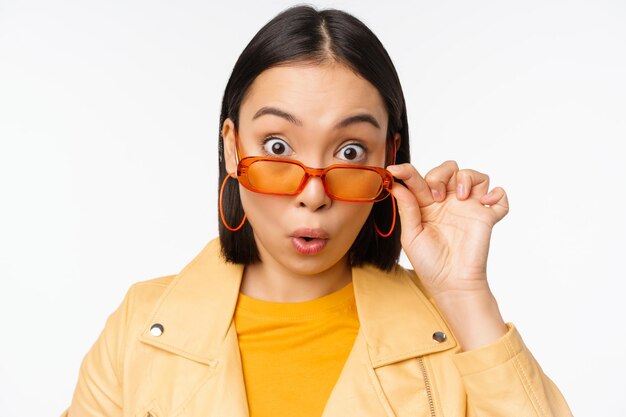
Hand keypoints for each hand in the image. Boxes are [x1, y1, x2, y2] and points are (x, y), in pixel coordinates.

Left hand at [387, 161, 508, 298]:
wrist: (452, 284)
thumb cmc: (430, 263)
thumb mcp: (411, 236)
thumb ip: (407, 208)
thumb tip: (396, 184)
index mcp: (426, 205)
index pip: (418, 179)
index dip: (406, 171)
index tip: (394, 170)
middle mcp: (448, 202)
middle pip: (448, 169)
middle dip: (441, 174)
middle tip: (437, 195)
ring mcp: (468, 208)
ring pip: (474, 176)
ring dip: (467, 178)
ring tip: (461, 197)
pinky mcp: (486, 217)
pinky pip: (500, 196)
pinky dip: (497, 193)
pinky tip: (485, 203)